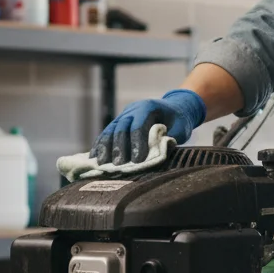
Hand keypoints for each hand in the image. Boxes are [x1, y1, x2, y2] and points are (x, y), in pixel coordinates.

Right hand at [91, 89, 205, 164]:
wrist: (175, 109)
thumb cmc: (179, 121)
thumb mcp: (179, 129)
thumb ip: (168, 140)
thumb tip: (156, 156)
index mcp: (148, 107)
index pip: (139, 126)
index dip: (137, 143)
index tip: (137, 160)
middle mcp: (132, 109)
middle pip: (121, 128)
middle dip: (119, 148)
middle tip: (117, 165)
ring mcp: (123, 115)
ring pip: (110, 130)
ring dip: (105, 148)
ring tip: (101, 164)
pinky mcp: (118, 123)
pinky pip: (106, 134)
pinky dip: (99, 146)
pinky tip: (94, 158)